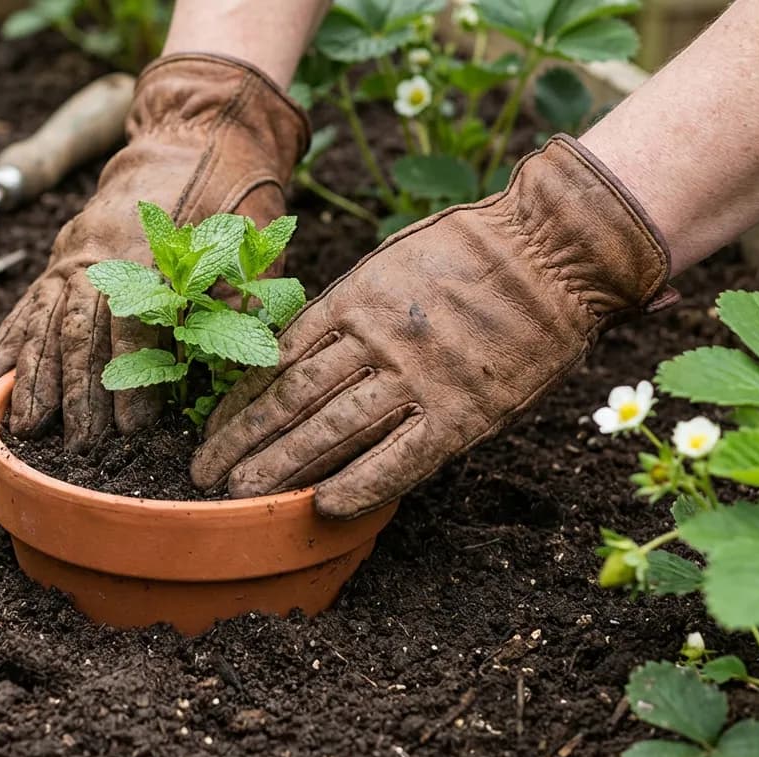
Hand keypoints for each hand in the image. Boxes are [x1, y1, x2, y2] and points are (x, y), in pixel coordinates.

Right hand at [0, 53, 307, 449]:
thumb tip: (229, 368)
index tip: (133, 426)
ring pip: (46, 322)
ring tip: (26, 429)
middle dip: (77, 394)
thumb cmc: (233, 200)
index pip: (135, 322)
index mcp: (155, 253)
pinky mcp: (58, 262)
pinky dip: (3, 353)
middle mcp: (103, 256)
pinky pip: (23, 311)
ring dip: (35, 379)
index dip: (132, 376)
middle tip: (80, 447)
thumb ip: (237, 304)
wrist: (197, 135)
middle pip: (81, 329)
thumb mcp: (253, 246)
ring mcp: (73, 258)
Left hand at [190, 136, 675, 518]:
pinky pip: (401, 456)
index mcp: (354, 298)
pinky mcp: (463, 411)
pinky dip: (362, 483)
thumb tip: (303, 347)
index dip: (239, 400)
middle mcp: (375, 340)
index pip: (277, 360)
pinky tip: (324, 506)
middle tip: (202, 474)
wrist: (556, 248)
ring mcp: (418, 377)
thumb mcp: (392, 260)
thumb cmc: (474, 248)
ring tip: (240, 494)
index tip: (208, 429)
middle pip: (291, 398)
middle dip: (242, 440)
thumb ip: (349, 306)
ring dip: (281, 465)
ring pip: (332, 428)